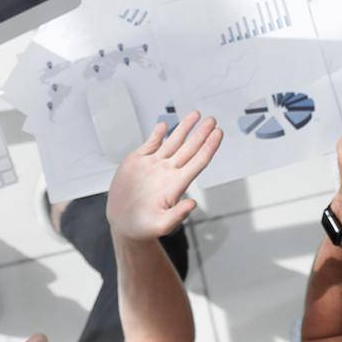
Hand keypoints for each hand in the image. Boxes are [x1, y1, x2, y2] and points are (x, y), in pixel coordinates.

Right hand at [106, 111, 221, 239]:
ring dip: (184, 127)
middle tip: (212, 120)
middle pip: (189, 148)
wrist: (123, 223)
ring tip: (196, 114)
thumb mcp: (161, 225)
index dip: (209, 146)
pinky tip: (165, 125)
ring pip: (173, 141)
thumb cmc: (144, 227)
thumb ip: (177, 215)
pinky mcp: (137, 161)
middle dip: (201, 132)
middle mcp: (168, 171)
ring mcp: (154, 165)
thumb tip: (193, 204)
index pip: (198, 161)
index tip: (218, 133)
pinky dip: (158, 133)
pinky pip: (151, 143)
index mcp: (176, 184)